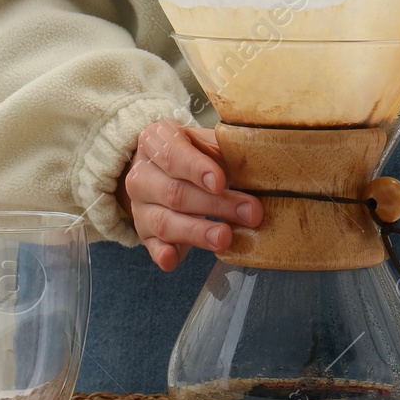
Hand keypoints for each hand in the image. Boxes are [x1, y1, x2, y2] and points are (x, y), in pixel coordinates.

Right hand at [116, 121, 263, 271]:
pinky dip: (162, 254)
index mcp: (155, 141)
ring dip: (197, 232)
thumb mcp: (207, 142)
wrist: (161, 170)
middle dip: (215, 205)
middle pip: (175, 192)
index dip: (197, 169)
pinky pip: (152, 247)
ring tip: (225, 238)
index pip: (172, 155)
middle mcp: (141, 175)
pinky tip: (173, 259)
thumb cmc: (194, 154)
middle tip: (249, 213)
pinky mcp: (145, 233)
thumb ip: (225, 151)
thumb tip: (259, 166)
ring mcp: (140, 207)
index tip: (221, 182)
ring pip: (165, 222)